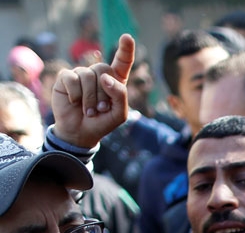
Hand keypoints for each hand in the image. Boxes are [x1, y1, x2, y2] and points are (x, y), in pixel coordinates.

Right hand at [51, 34, 133, 148]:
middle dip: (103, 93)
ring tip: (89, 110)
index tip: (127, 37)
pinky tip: (75, 103)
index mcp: (115, 81)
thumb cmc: (102, 122)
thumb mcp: (119, 114)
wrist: (80, 133)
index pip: (122, 62)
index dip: (125, 49)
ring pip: (88, 75)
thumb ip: (120, 95)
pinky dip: (76, 94)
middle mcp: (98, 74)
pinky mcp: (65, 78)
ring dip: (90, 98)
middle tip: (100, 109)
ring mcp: (81, 74)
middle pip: (104, 69)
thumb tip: (105, 77)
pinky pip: (72, 78)